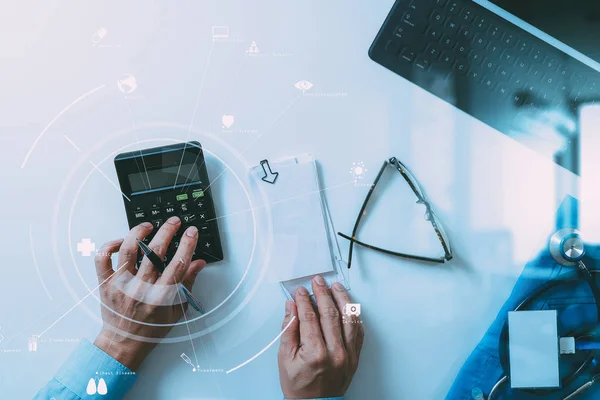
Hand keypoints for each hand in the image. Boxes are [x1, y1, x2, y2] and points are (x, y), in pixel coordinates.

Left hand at [93, 217, 205, 369]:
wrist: (124, 342)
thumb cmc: (151, 328)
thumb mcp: (177, 309)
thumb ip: (187, 284)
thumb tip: (197, 263)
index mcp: (161, 296)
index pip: (178, 263)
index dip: (187, 243)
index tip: (191, 232)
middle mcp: (140, 288)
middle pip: (155, 251)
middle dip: (168, 230)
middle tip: (174, 222)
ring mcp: (121, 284)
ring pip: (128, 248)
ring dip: (140, 232)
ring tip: (148, 226)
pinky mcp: (105, 283)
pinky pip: (102, 257)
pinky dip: (110, 245)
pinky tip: (121, 241)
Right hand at [278, 275, 363, 398]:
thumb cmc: (299, 386)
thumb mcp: (285, 358)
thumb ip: (288, 330)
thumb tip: (291, 307)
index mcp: (316, 353)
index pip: (310, 317)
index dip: (304, 300)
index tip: (300, 291)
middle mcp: (335, 352)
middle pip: (330, 313)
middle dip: (323, 293)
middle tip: (317, 281)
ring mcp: (348, 354)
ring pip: (348, 319)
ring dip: (342, 299)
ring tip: (336, 286)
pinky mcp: (355, 356)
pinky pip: (358, 331)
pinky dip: (353, 316)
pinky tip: (348, 305)